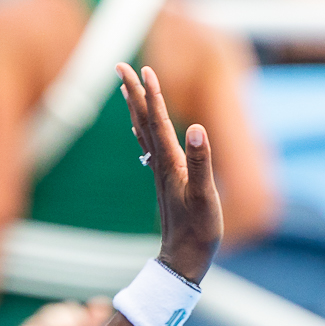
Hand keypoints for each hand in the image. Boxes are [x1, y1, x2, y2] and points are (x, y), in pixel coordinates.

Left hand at [118, 63, 221, 284]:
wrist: (183, 260)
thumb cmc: (198, 231)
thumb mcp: (205, 196)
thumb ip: (201, 161)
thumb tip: (195, 128)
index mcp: (171, 163)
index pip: (159, 121)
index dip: (152, 94)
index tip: (144, 68)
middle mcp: (161, 164)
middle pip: (143, 121)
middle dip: (132, 92)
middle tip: (119, 65)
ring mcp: (161, 172)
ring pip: (143, 132)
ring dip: (134, 107)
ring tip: (124, 87)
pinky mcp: (165, 181)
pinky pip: (149, 146)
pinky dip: (142, 129)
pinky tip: (140, 127)